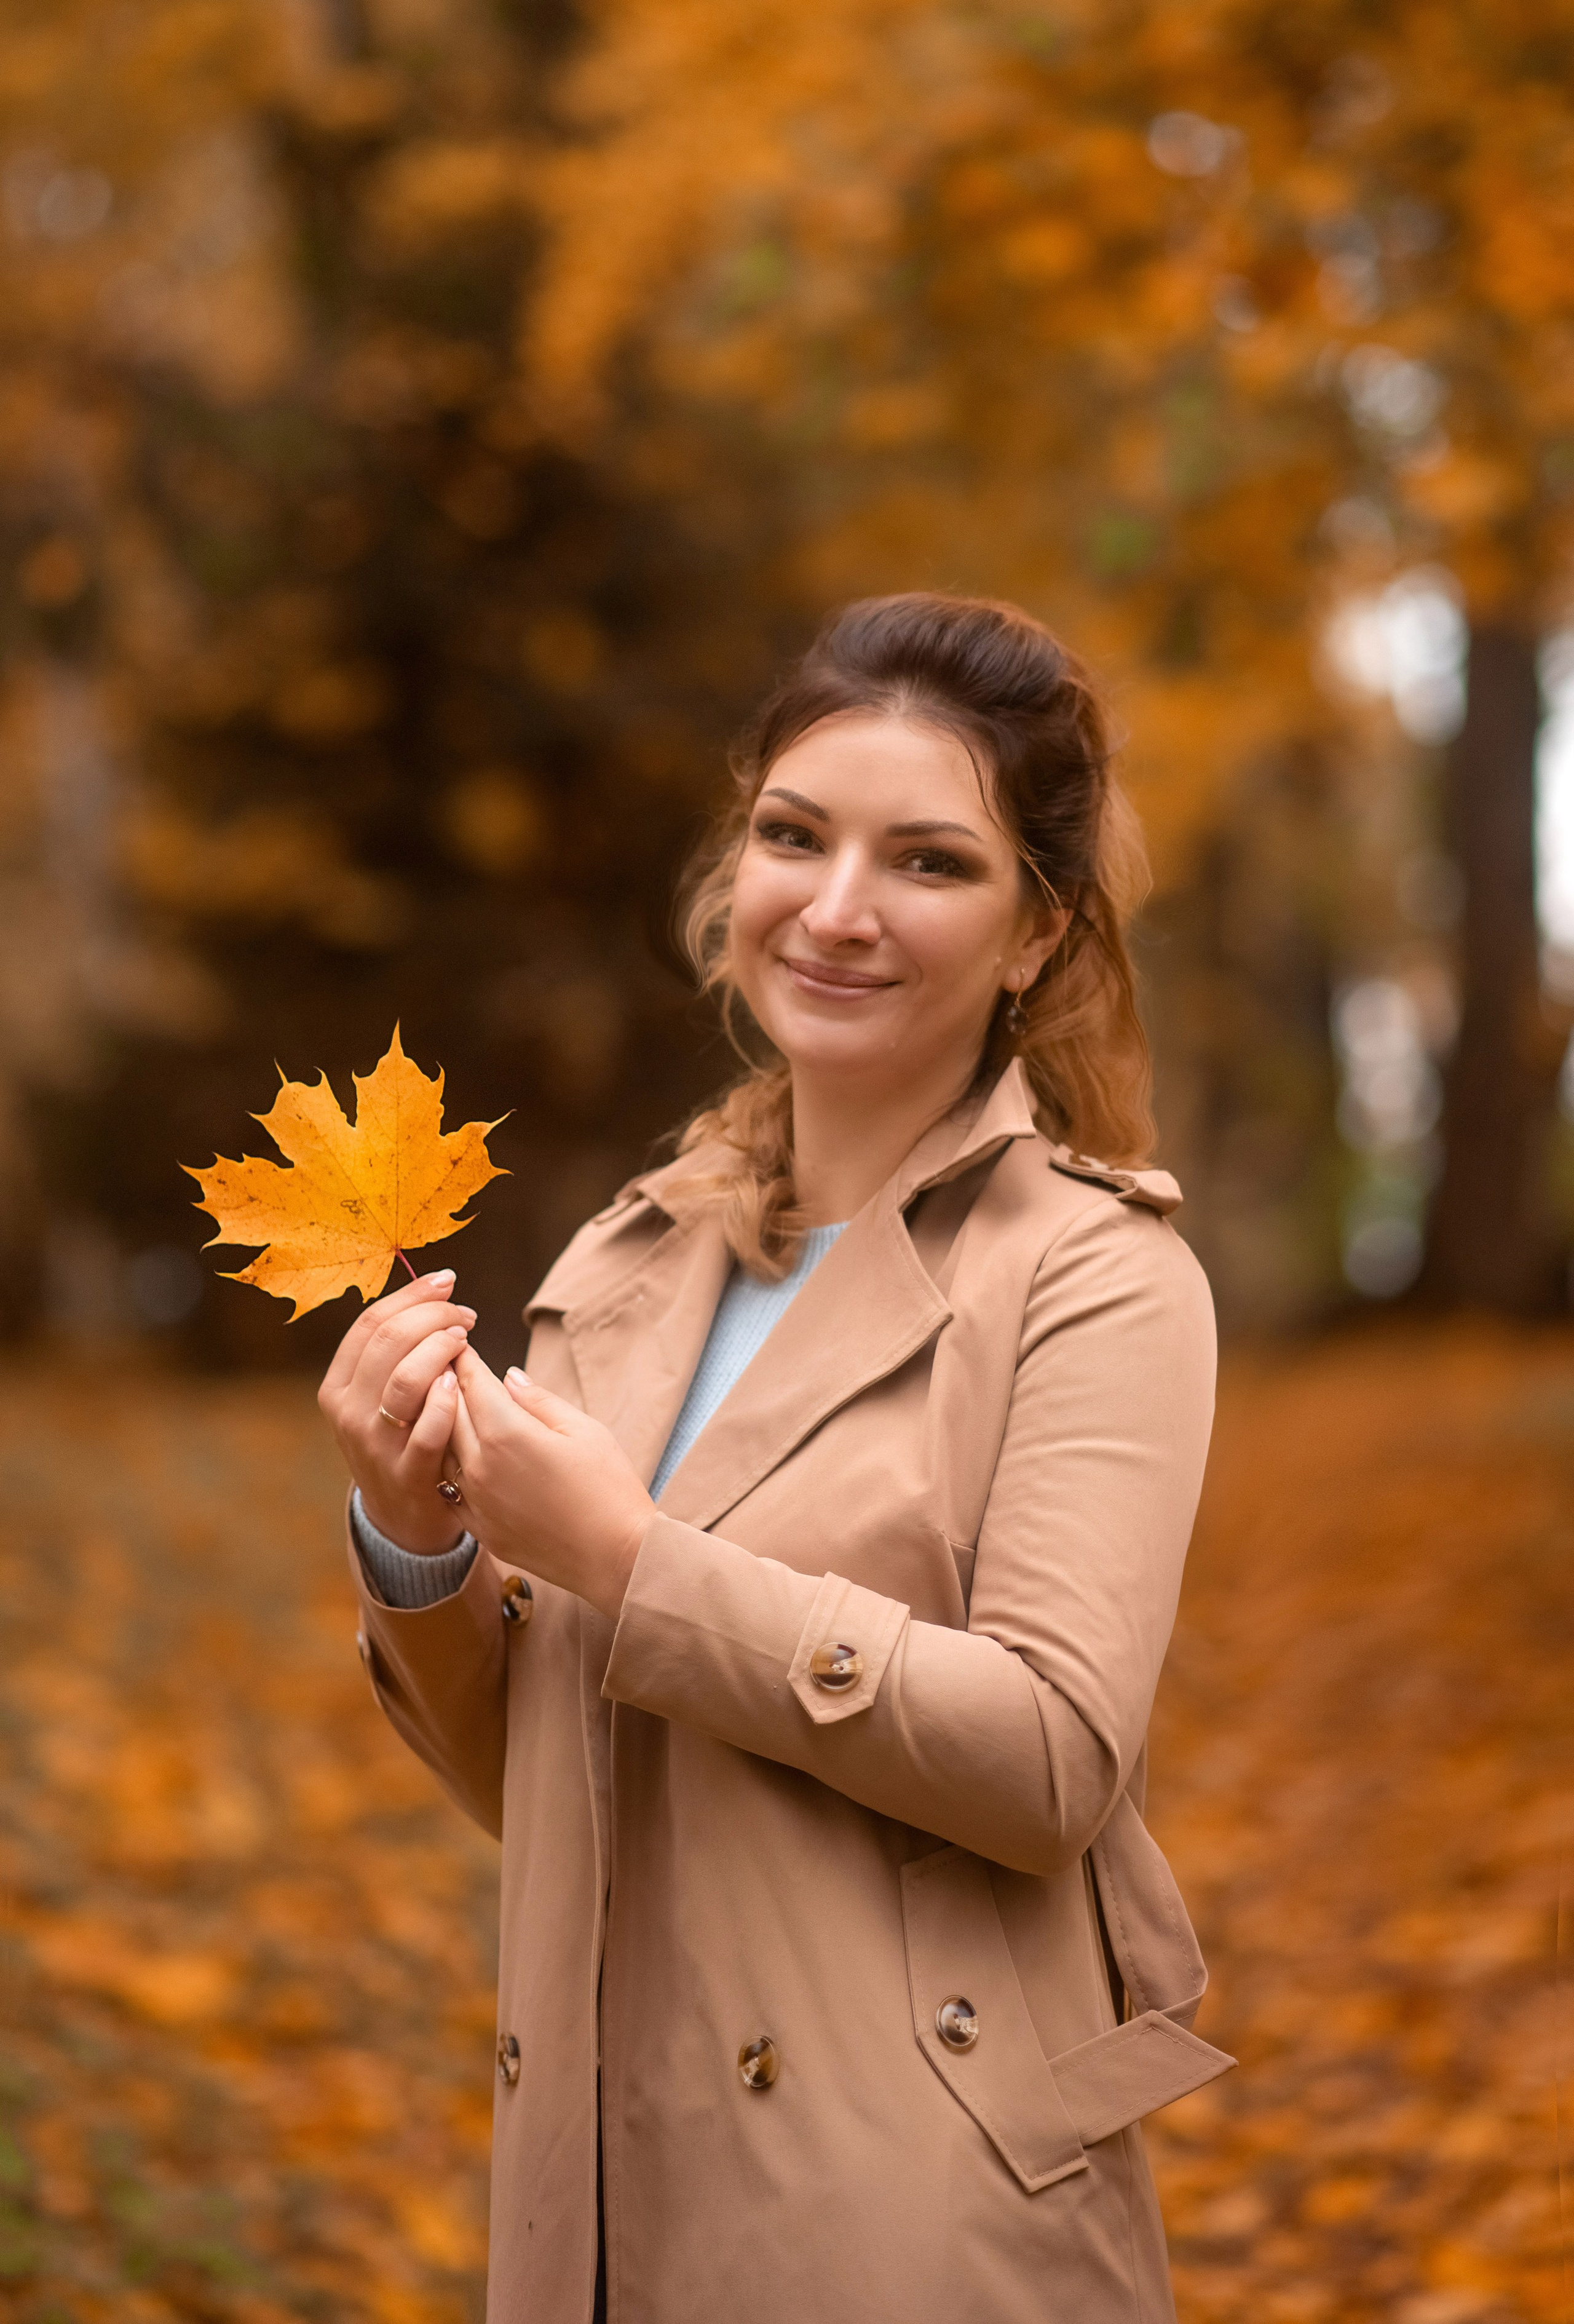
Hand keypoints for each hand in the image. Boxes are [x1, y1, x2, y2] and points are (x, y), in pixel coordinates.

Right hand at [317, 1268, 477, 1553]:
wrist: (401, 1516)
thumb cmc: (400, 1439)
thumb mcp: (379, 1397)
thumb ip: (395, 1352)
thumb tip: (434, 1289)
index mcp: (338, 1386)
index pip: (371, 1322)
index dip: (413, 1295)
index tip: (447, 1281)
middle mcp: (348, 1412)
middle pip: (390, 1341)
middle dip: (435, 1316)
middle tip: (465, 1315)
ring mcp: (375, 1445)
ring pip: (406, 1378)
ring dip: (442, 1349)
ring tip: (465, 1341)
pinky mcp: (406, 1473)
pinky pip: (429, 1428)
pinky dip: (447, 1400)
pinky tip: (461, 1384)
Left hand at [451, 1348, 653, 1620]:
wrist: (615, 1558)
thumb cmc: (609, 1488)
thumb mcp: (584, 1430)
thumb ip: (539, 1400)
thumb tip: (509, 1377)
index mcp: (507, 1434)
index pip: (473, 1384)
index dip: (465, 1360)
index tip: (461, 1345)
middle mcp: (480, 1466)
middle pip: (449, 1412)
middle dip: (448, 1385)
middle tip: (447, 1365)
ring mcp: (474, 1501)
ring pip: (442, 1450)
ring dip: (444, 1426)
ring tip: (450, 1408)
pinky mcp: (478, 1528)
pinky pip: (448, 1488)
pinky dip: (450, 1466)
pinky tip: (461, 1457)